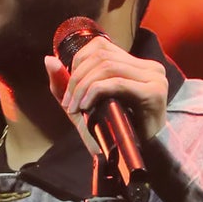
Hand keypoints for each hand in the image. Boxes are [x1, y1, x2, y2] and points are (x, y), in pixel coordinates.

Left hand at [43, 36, 168, 140]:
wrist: (141, 155)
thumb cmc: (116, 129)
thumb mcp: (86, 103)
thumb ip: (67, 82)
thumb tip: (48, 59)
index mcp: (136, 63)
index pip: (101, 46)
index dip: (79, 61)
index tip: (69, 88)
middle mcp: (148, 66)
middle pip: (102, 55)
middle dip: (78, 78)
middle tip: (69, 102)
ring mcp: (154, 77)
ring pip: (107, 66)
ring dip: (84, 86)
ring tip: (75, 106)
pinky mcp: (153, 92)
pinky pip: (117, 83)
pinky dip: (95, 92)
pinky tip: (87, 106)